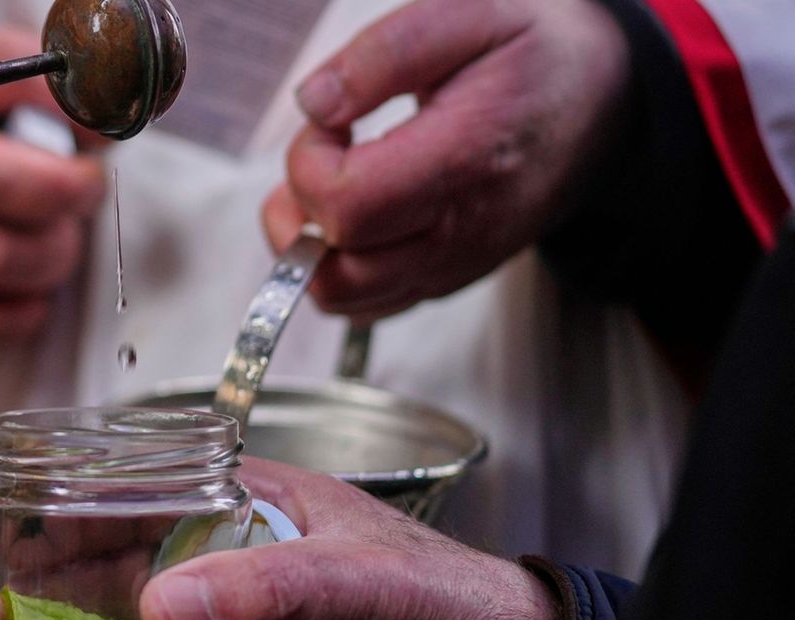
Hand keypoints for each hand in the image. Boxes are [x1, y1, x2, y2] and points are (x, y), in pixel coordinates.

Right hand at [0, 28, 107, 343]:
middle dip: (62, 225)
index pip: (4, 178)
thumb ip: (43, 83)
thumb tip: (99, 123)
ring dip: (49, 262)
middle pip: (4, 243)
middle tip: (77, 202)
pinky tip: (25, 275)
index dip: (68, 181)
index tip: (90, 169)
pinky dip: (21, 308)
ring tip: (52, 234)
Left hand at [263, 0, 630, 321]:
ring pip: (342, 298)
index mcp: (465, 160)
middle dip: (301, 210)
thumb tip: (314, 103)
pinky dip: (336, 268)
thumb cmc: (536, 53)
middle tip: (325, 153)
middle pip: (335, 270)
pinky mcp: (445, 278)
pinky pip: (367, 304)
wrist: (604, 99)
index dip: (309, 164)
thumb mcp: (469, 14)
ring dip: (307, 248)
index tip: (330, 122)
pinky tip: (349, 214)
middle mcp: (461, 231)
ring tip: (327, 184)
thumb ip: (384, 54)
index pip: (347, 207)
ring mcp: (453, 264)